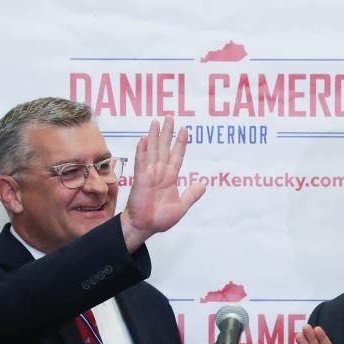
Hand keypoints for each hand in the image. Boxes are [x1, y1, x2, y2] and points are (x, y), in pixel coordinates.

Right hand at [121, 115, 205, 251]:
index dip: (180, 143)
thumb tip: (203, 185)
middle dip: (167, 133)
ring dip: (155, 136)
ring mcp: (149, 174)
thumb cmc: (160, 218)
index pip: (177, 156)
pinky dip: (142, 151)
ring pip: (153, 151)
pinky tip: (144, 139)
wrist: (145, 227)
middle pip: (164, 148)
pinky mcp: (140, 179)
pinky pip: (141, 162)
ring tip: (156, 121)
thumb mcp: (181, 207)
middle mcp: (160, 172)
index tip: (185, 129)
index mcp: (170, 177)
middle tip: (170, 117)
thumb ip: (191, 195)